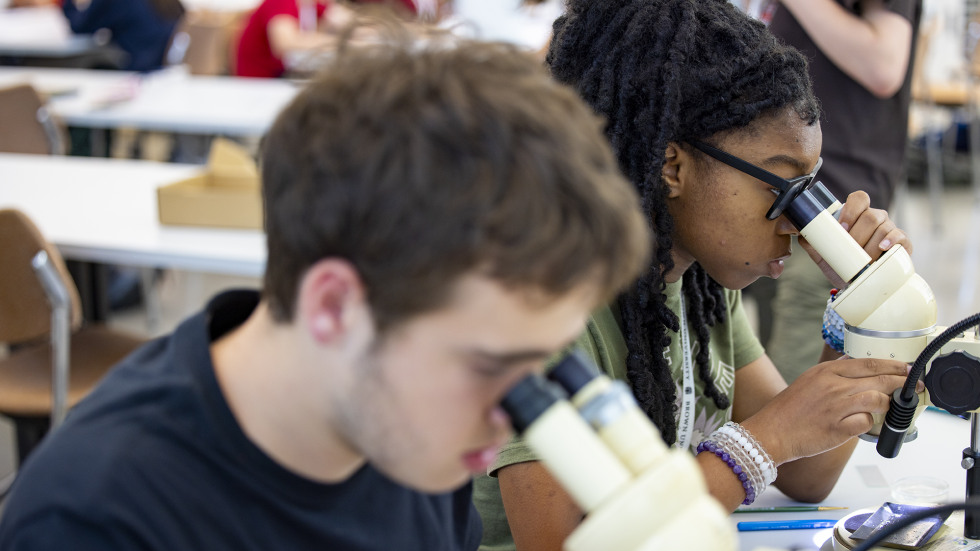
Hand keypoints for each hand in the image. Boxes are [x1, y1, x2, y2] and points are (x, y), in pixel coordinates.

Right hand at [740, 356, 919, 464]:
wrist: (772, 432)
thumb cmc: (790, 409)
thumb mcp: (810, 381)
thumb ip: (835, 374)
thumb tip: (861, 368)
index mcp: (826, 371)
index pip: (869, 363)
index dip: (893, 366)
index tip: (907, 368)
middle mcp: (833, 386)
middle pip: (879, 379)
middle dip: (902, 383)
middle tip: (915, 387)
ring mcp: (836, 407)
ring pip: (878, 399)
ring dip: (887, 405)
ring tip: (888, 409)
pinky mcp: (838, 429)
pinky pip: (866, 423)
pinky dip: (868, 424)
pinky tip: (861, 424)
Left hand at [799, 190, 911, 286]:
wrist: (858, 285)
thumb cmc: (841, 265)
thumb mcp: (823, 254)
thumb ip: (812, 241)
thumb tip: (799, 231)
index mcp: (856, 215)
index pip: (858, 198)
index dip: (851, 210)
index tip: (841, 227)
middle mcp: (874, 218)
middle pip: (870, 215)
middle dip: (858, 234)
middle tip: (849, 250)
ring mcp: (889, 228)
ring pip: (883, 227)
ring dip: (870, 245)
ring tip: (863, 260)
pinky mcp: (902, 243)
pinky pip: (900, 235)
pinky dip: (891, 241)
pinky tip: (882, 248)